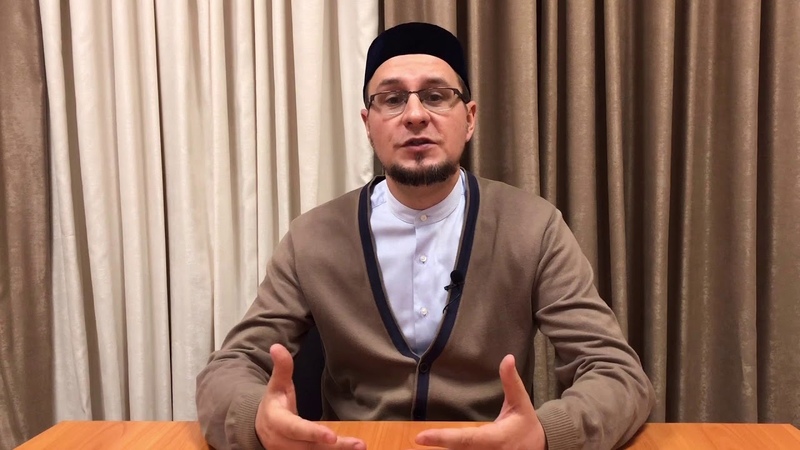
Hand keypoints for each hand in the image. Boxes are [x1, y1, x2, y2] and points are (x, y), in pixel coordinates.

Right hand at [255, 343, 365, 449]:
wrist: (259, 428)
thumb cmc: (274, 404)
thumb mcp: (276, 385)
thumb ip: (282, 368)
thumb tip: (277, 346)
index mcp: (278, 423)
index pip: (296, 429)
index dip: (313, 433)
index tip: (331, 436)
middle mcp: (284, 442)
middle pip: (311, 447)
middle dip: (336, 447)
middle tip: (359, 445)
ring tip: (360, 447)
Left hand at [414, 355, 545, 449]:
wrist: (541, 447)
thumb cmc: (526, 423)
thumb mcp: (521, 401)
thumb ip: (511, 381)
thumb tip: (508, 357)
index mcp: (495, 439)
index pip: (465, 439)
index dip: (443, 438)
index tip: (420, 437)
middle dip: (440, 446)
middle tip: (418, 440)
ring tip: (424, 445)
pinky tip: (440, 447)